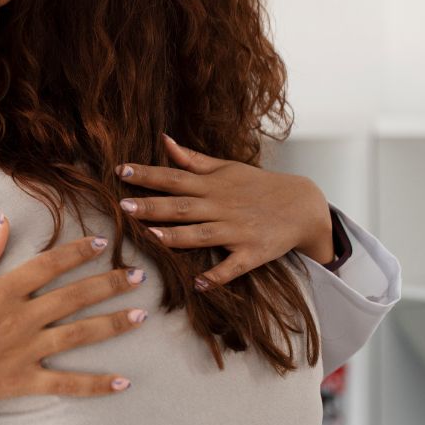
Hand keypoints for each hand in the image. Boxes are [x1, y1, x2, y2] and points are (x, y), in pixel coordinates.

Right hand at [0, 215, 145, 424]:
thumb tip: (1, 222)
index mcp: (1, 291)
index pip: (48, 264)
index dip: (77, 252)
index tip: (102, 243)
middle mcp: (19, 318)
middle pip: (74, 296)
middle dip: (110, 284)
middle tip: (140, 276)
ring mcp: (24, 351)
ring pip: (79, 335)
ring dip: (113, 324)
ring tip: (141, 316)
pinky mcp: (22, 381)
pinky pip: (66, 383)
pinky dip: (96, 384)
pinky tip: (123, 381)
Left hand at [115, 134, 333, 290]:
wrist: (303, 206)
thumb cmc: (258, 185)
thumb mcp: (227, 168)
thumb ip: (193, 159)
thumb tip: (164, 140)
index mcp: (212, 186)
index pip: (174, 177)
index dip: (147, 174)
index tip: (120, 170)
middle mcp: (221, 207)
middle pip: (182, 207)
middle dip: (153, 207)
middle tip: (124, 206)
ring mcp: (237, 231)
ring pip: (202, 235)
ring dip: (177, 237)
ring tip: (151, 237)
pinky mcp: (252, 253)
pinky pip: (232, 267)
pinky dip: (217, 276)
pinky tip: (198, 284)